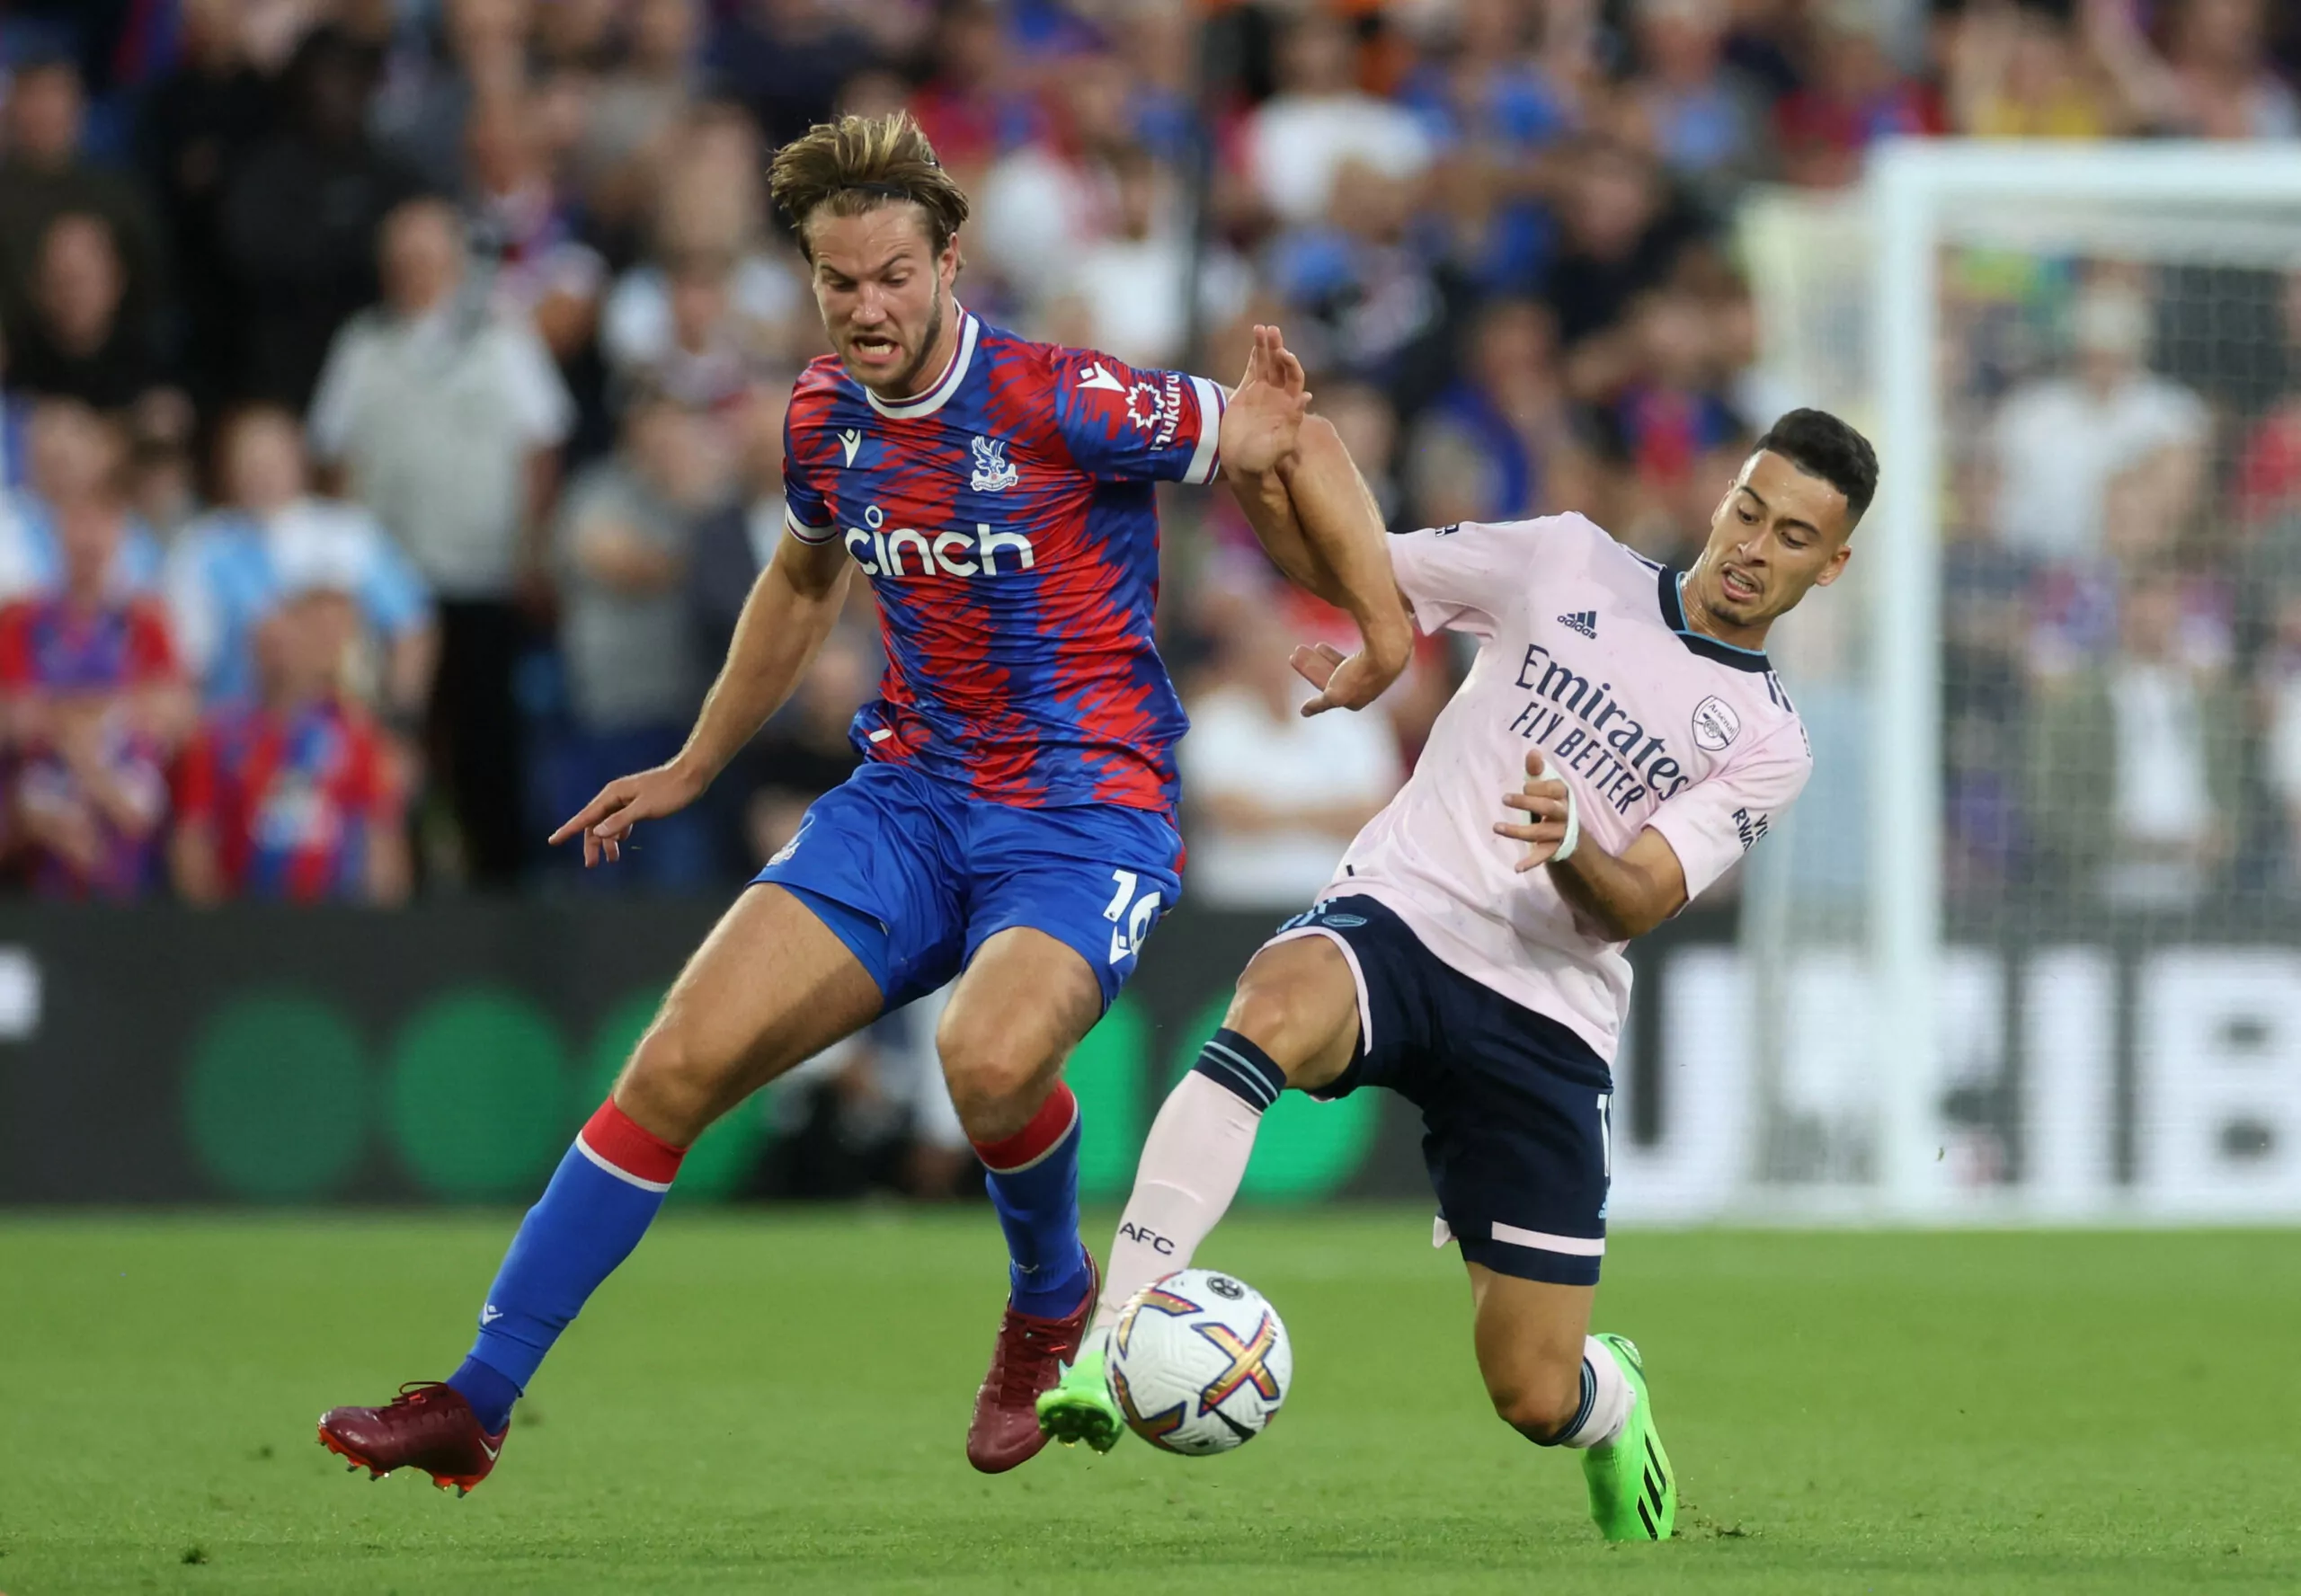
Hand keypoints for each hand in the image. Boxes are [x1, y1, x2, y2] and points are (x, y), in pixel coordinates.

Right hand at [548, 759, 706, 867]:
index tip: (553, 841)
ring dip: (607, 841)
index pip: (586, 816)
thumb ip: (620, 821)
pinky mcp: (638, 802)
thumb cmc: (670, 791)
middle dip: (592, 843)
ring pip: (609, 822)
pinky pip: (621, 819)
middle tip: (591, 865)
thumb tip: (597, 833)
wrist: (691, 776)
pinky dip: (619, 832)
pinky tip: (622, 840)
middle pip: (596, 822)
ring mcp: (627, 799)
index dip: (569, 829)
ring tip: (611, 859)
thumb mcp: (645, 809)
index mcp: (613, 794)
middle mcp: (615, 795)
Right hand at [1220, 324, 1308, 477]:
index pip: (1294, 377)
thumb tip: (1307, 396)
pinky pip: (1251, 370)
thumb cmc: (1263, 460)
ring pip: (1265, 364)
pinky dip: (1253, 356)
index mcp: (1289, 404)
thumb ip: (1293, 421)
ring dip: (1264, 346)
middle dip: (1277, 347)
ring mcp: (1261, 393)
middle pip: (1279, 365)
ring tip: (1261, 328)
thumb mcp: (1281, 444)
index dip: (1291, 364)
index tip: (1283, 353)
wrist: (1242, 465)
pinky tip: (1255, 341)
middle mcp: (1277, 395)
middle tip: (1273, 330)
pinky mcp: (1244, 394)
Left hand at [1289, 631, 1408, 715]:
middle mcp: (1366, 690)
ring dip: (1325, 657)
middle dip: (1315, 665)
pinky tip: (1327, 646)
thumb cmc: (1359, 676)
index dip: (1312, 675)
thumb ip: (1319, 704)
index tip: (1297, 661)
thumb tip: (1303, 712)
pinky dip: (1337, 653)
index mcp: (1357, 701)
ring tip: (1314, 646)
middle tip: (1300, 651)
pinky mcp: (1377, 659)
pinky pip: (1352, 657)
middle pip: (1333, 677)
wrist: (1387, 653)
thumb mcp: (1334, 694)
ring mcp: (1372, 674)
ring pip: (1341, 666)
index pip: (1328, 691)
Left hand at [1494, 748, 1571, 871]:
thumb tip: (1533, 751)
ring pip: (1540, 832)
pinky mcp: (1555, 849)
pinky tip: (1517, 868)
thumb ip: (1537, 771)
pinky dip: (1531, 862)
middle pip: (1548, 807)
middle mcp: (1565, 813)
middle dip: (1527, 803)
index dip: (1539, 786)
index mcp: (1564, 795)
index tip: (1524, 786)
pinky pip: (1543, 856)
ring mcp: (1560, 833)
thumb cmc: (1553, 804)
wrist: (1572, 835)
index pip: (1555, 788)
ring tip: (1496, 827)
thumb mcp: (1546, 787)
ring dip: (1517, 831)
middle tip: (1504, 798)